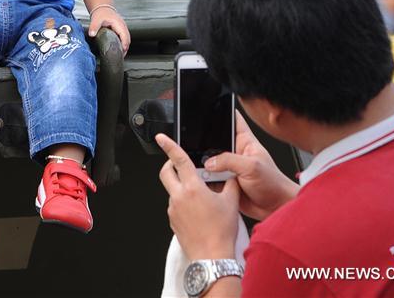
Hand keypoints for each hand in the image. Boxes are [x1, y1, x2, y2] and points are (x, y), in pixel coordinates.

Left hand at [88, 7, 129, 55]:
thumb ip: (94, 27)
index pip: (125, 36)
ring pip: (127, 40)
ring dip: (124, 47)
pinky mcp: (121, 30)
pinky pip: (124, 39)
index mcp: (119, 24)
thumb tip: (92, 34)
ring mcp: (123, 28)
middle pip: (128, 40)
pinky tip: (118, 49)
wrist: (102, 8)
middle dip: (125, 48)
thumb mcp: (96, 19)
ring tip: (119, 55)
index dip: (124, 45)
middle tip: (120, 57)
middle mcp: (123, 26)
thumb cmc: (101, 13)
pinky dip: (122, 44)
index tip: (122, 52)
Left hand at [156, 133, 238, 260]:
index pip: (178, 160)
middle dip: (170, 165)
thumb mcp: (231, 203)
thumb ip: (230, 183)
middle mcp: (178, 197)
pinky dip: (183, 202)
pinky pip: (175, 205)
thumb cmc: (221, 232)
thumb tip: (230, 175)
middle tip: (178, 165)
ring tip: (199, 196)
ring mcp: (173, 209)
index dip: (169, 145)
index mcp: (192, 188)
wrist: (212, 256)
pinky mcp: (172, 221)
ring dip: (180, 187)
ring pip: (171, 190)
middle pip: (166, 173)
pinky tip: (197, 211)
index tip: (161, 138)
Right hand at [203, 112, 298, 220]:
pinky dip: (203, 178)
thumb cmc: (273, 185)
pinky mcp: (224, 182)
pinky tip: (201, 178)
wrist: (276, 209)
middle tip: (196, 143)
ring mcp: (229, 168)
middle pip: (214, 140)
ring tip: (200, 164)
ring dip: (203, 162)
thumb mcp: (252, 167)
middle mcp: (235, 153)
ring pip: (209, 160)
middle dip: (204, 141)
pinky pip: (209, 177)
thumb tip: (209, 161)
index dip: (221, 111)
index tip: (207, 105)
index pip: (232, 120)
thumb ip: (229, 160)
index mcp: (245, 142)